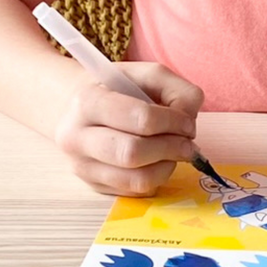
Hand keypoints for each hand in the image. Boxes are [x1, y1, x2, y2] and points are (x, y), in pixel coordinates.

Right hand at [53, 62, 204, 194]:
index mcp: (88, 101)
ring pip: (136, 179)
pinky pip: (135, 191)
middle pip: (133, 153)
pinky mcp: (93, 186)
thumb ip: (177, 90)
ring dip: (167, 168)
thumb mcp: (147, 75)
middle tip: (187, 145)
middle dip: (171, 149)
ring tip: (173, 154)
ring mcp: (82, 166)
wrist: (79, 109)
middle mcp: (77, 137)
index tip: (187, 122)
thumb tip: (188, 124)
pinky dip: (156, 179)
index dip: (173, 122)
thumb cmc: (118, 90)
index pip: (141, 118)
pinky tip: (157, 162)